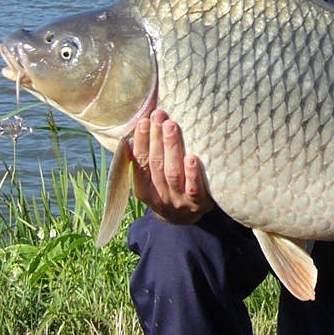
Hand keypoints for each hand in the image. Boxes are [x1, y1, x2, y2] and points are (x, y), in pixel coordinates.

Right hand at [131, 109, 214, 224]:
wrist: (185, 219)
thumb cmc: (167, 188)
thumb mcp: (151, 179)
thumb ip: (144, 159)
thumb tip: (135, 128)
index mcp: (144, 189)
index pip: (140, 163)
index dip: (141, 142)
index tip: (144, 121)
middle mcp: (159, 196)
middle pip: (156, 164)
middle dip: (156, 138)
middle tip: (159, 115)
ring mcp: (179, 201)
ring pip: (173, 173)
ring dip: (172, 148)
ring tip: (171, 126)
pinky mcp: (198, 204)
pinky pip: (194, 189)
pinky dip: (192, 174)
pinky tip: (192, 158)